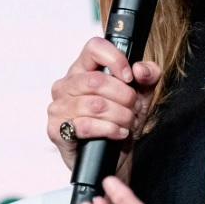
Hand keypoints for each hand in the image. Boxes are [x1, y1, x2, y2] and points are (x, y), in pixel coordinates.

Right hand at [47, 37, 160, 174]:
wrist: (113, 156)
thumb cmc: (121, 119)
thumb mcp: (142, 94)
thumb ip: (148, 75)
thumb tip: (140, 69)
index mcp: (83, 68)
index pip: (94, 47)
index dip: (115, 59)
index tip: (129, 77)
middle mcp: (66, 84)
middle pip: (96, 81)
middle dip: (123, 96)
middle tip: (133, 107)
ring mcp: (58, 107)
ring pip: (94, 105)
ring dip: (120, 115)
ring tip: (128, 121)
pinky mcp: (56, 130)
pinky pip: (85, 125)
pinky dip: (109, 129)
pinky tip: (118, 132)